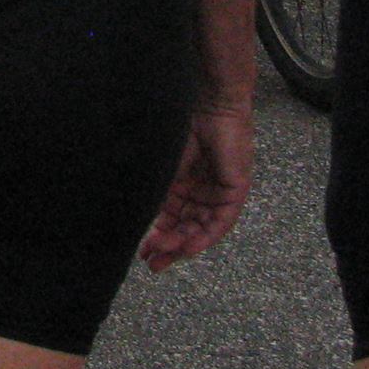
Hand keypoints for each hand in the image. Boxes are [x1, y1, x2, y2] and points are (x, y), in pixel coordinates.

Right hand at [140, 107, 252, 271]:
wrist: (209, 103)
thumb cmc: (183, 125)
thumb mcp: (164, 166)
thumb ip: (155, 193)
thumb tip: (132, 217)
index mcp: (184, 182)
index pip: (173, 217)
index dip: (159, 235)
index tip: (144, 252)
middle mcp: (202, 190)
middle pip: (187, 226)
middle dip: (170, 247)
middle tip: (153, 264)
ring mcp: (219, 191)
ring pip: (201, 227)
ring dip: (183, 244)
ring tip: (164, 257)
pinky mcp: (235, 189)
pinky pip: (221, 221)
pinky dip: (205, 235)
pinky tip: (189, 247)